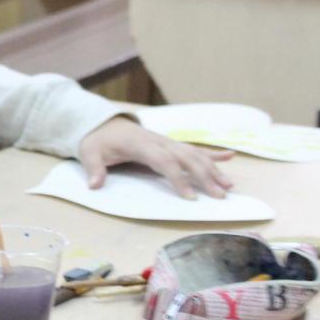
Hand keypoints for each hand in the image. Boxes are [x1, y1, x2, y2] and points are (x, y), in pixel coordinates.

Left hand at [77, 117, 232, 199]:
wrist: (103, 123)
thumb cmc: (98, 140)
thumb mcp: (89, 152)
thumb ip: (94, 168)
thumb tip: (94, 185)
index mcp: (141, 145)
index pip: (164, 161)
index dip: (178, 178)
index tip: (191, 196)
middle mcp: (159, 142)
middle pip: (186, 158)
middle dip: (204, 176)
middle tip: (220, 195)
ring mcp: (167, 142)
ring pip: (194, 154)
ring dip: (213, 169)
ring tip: (229, 185)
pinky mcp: (170, 144)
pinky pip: (194, 148)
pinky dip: (212, 153)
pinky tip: (230, 157)